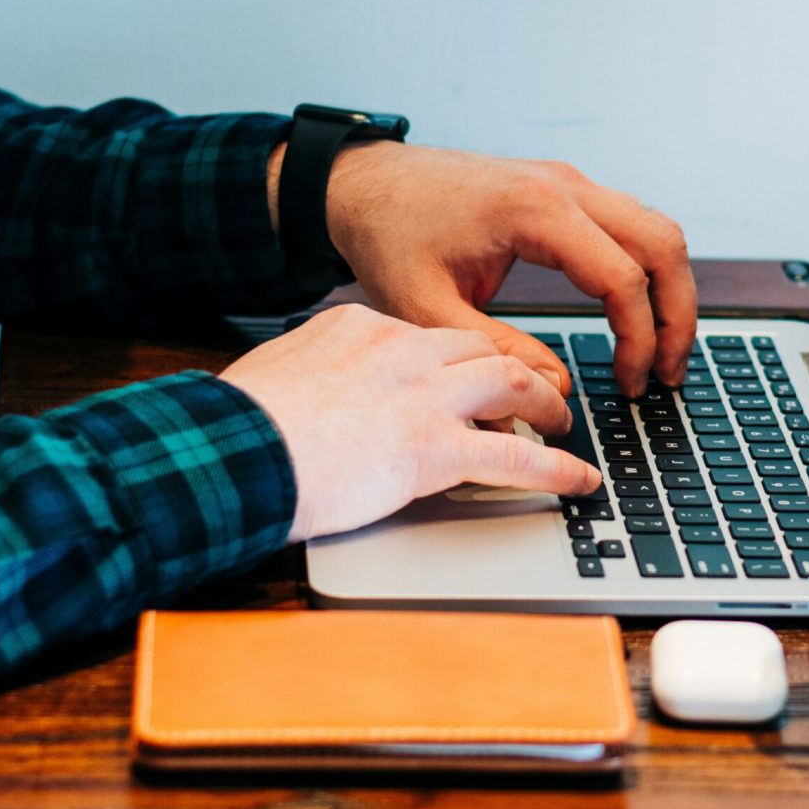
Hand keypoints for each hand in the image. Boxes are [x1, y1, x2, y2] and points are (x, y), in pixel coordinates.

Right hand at [219, 303, 599, 540]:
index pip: (431, 334)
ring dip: (547, 404)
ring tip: (563, 422)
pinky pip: (515, 457)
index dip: (461, 358)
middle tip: (535, 390)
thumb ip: (316, 369)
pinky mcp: (434, 448)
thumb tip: (324, 387)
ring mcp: (423, 395)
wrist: (230, 451)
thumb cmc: (240, 422)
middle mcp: (402, 349)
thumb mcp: (281, 370)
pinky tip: (578, 481)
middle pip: (481, 348)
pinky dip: (556, 470)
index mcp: (362, 326)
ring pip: (513, 385)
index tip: (471, 373)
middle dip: (516, 367)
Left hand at [318, 143, 696, 398]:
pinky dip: (647, 267)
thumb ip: (497, 353)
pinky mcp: (562, 190)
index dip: (639, 340)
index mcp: (534, 210)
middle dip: (678, 314)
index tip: (630, 384)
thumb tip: (558, 390)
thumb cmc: (389, 234)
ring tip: (662, 350)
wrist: (366, 184)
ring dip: (671, 288)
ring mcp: (567, 182)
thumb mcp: (428, 308)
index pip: (623, 277)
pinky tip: (635, 312)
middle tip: (670, 373)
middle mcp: (563, 186)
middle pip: (663, 243)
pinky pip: (630, 224)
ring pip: (657, 228)